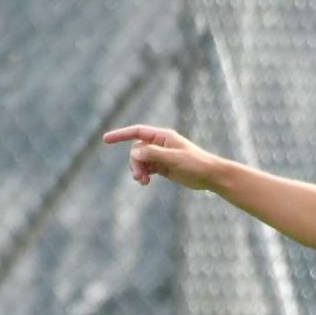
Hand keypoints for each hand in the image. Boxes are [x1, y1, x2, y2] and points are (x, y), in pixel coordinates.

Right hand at [101, 125, 225, 190]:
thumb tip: (133, 151)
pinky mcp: (163, 166)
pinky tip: (146, 183)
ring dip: (138, 170)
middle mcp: (160, 143)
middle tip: (139, 177)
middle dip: (134, 162)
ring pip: (140, 160)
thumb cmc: (195, 164)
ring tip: (143, 182)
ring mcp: (161, 155)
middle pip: (137, 150)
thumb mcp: (173, 159)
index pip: (136, 132)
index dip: (120, 134)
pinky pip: (146, 168)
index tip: (105, 139)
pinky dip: (144, 174)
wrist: (210, 176)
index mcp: (163, 136)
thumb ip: (153, 154)